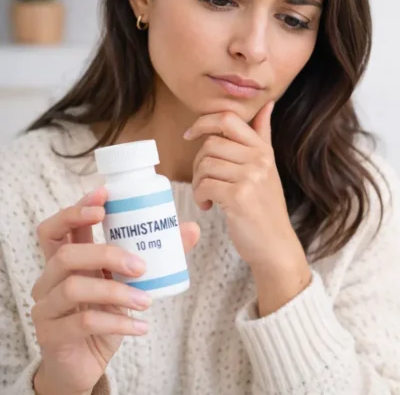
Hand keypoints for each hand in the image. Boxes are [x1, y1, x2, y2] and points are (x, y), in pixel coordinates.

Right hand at [31, 188, 199, 394]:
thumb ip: (155, 256)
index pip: (57, 228)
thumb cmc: (105, 313)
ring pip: (73, 288)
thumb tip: (192, 229)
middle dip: (106, 253)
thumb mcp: (129, 282)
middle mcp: (48, 280)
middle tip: (141, 265)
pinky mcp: (52, 335)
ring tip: (147, 301)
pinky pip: (83, 322)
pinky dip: (117, 321)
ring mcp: (46, 308)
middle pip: (66, 254)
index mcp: (65, 260)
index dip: (75, 211)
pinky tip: (140, 326)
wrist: (85, 361)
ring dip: (116, 291)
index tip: (104, 199)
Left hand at [185, 102, 310, 314]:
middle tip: (205, 180)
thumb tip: (267, 104)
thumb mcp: (267, 167)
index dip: (203, 122)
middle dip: (199, 163)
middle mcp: (259, 160)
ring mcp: (250, 177)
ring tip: (208, 195)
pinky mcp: (239, 197)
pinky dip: (200, 197)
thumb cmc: (265, 207)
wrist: (275, 244)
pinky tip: (209, 206)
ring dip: (199, 182)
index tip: (190, 136)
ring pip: (205, 164)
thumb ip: (263, 135)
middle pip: (211, 143)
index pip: (228, 119)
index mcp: (263, 150)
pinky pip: (205, 185)